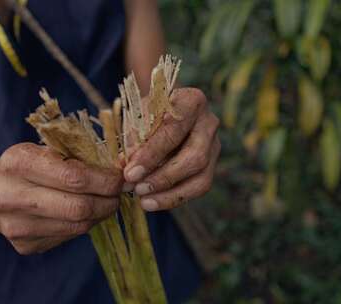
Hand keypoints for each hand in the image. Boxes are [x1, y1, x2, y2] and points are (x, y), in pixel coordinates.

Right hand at [0, 143, 122, 254]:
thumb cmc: (26, 165)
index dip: (106, 179)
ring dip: (100, 213)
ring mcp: (16, 226)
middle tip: (119, 192)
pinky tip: (84, 212)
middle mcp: (11, 196)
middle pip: (78, 207)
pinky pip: (68, 236)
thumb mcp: (44, 148)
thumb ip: (79, 156)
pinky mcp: (24, 245)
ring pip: (77, 225)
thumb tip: (122, 170)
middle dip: (108, 200)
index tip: (121, 177)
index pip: (74, 177)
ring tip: (106, 201)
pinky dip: (84, 224)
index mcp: (17, 162)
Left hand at [123, 88, 220, 210]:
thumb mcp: (138, 116)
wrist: (164, 111)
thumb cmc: (148, 111)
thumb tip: (125, 164)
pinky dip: (174, 198)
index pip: (174, 130)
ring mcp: (215, 145)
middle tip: (136, 188)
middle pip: (194, 156)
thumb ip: (133, 137)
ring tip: (143, 200)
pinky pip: (199, 187)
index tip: (129, 172)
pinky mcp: (212, 164)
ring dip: (170, 193)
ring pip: (201, 177)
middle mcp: (209, 123)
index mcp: (192, 101)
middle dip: (163, 176)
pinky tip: (152, 202)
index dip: (151, 154)